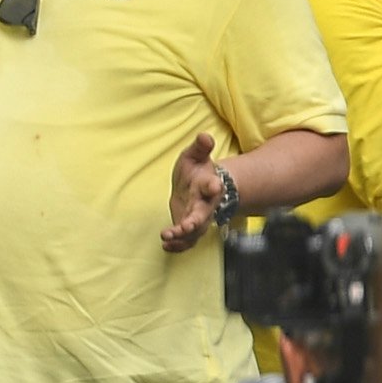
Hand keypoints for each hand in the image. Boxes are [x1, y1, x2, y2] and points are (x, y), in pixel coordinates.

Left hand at [161, 133, 235, 251]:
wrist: (200, 186)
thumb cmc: (197, 170)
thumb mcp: (195, 155)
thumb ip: (200, 147)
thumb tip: (204, 135)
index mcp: (209, 185)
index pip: (213, 186)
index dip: (214, 186)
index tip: (216, 185)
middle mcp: (206, 205)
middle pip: (203, 215)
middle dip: (195, 221)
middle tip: (185, 226)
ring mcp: (198, 218)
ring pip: (194, 231)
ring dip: (182, 235)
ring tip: (167, 236)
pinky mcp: (190, 227)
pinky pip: (187, 240)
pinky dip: (178, 245)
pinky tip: (165, 246)